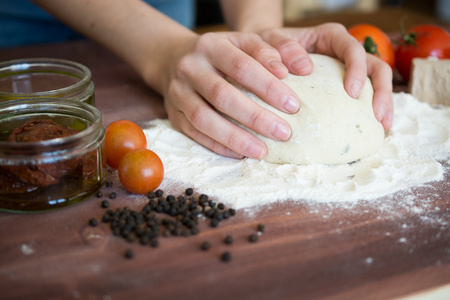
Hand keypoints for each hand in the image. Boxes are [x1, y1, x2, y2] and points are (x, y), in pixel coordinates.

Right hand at [162, 31, 301, 158]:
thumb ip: (276, 49)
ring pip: (204, 119)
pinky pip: (195, 134)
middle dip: (255, 117)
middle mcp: (189, 68)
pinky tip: (241, 153)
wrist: (175, 59)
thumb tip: (303, 67)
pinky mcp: (173, 115)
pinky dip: (219, 146)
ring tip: (263, 151)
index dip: (268, 86)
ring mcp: (177, 93)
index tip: (293, 105)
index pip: (241, 66)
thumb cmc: (223, 53)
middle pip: (222, 95)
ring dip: (235, 138)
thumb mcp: (246, 41)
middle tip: (284, 133)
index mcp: (211, 45)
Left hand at [259, 23, 392, 129]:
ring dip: (384, 102)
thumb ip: (282, 47)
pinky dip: (372, 110)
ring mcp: (348, 69)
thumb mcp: (272, 41)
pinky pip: (366, 95)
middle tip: (377, 114)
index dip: (356, 69)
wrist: (266, 54)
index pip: (352, 48)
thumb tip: (304, 68)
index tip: (351, 93)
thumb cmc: (270, 46)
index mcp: (331, 37)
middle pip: (375, 65)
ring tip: (383, 125)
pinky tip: (375, 128)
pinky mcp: (346, 85)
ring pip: (377, 80)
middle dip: (381, 90)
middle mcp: (345, 51)